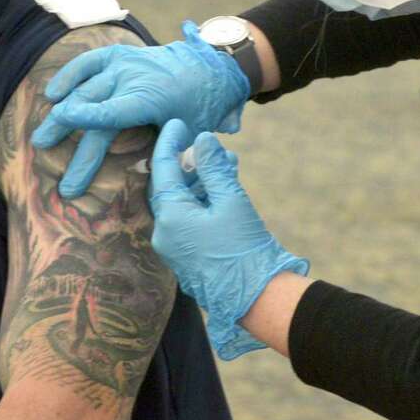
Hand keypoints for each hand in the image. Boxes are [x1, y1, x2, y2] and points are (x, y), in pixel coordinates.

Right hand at [31, 21, 250, 197]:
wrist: (206, 69)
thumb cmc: (198, 110)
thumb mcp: (190, 138)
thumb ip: (171, 161)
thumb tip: (156, 194)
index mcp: (148, 98)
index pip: (111, 111)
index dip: (86, 116)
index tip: (62, 118)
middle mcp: (130, 77)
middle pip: (88, 107)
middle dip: (65, 134)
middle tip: (43, 156)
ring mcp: (122, 63)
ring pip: (82, 88)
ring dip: (59, 114)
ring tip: (40, 139)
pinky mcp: (117, 55)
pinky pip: (86, 63)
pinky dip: (68, 77)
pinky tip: (52, 94)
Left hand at [149, 120, 308, 360]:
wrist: (256, 298)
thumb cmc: (243, 248)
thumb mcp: (231, 200)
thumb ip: (214, 167)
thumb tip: (202, 140)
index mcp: (170, 217)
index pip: (163, 169)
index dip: (170, 142)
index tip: (177, 122)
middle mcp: (165, 232)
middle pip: (169, 186)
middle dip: (189, 162)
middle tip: (206, 144)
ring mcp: (176, 246)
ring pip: (182, 202)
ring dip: (202, 181)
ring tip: (227, 163)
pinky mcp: (189, 255)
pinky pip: (189, 218)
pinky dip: (204, 200)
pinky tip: (225, 187)